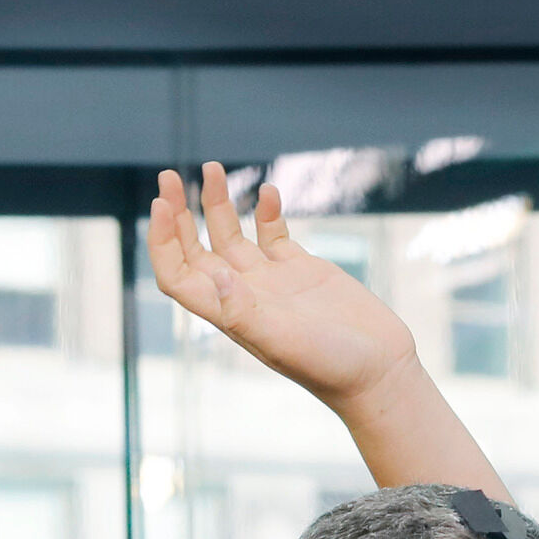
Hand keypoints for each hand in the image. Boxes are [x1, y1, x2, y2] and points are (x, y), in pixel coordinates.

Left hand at [148, 165, 423, 409]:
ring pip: (232, 234)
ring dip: (218, 203)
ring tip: (213, 168)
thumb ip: (245, 313)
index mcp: (229, 312)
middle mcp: (244, 293)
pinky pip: (274, 234)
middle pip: (196, 249)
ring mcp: (272, 280)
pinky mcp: (303, 269)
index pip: (177, 273)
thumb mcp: (284, 341)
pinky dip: (267, 211)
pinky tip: (267, 191)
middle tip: (169, 176)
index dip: (162, 241)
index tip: (160, 204)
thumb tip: (216, 277)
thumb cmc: (330, 365)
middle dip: (180, 213)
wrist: (378, 370)